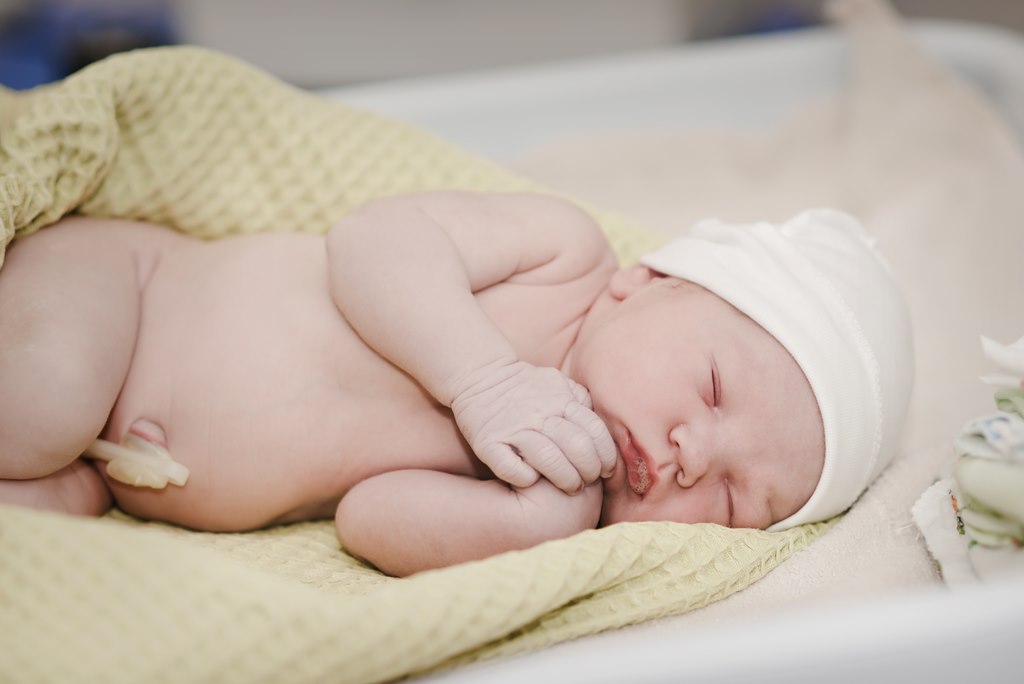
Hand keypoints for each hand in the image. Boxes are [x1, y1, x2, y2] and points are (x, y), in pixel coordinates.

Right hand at [450, 360, 616, 493]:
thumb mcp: (558, 383)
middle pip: (577, 447)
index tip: (607, 470)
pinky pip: (512, 468)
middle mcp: (540, 414)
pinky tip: (533, 481)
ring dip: (565, 479)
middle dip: (590, 471)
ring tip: (569, 487)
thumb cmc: (524, 386)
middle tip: (588, 481)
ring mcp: (514, 429)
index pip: (594, 431)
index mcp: (560, 400)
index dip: (606, 455)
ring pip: (550, 460)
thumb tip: (602, 429)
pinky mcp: (489, 443)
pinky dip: (526, 478)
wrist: (479, 376)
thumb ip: (581, 401)